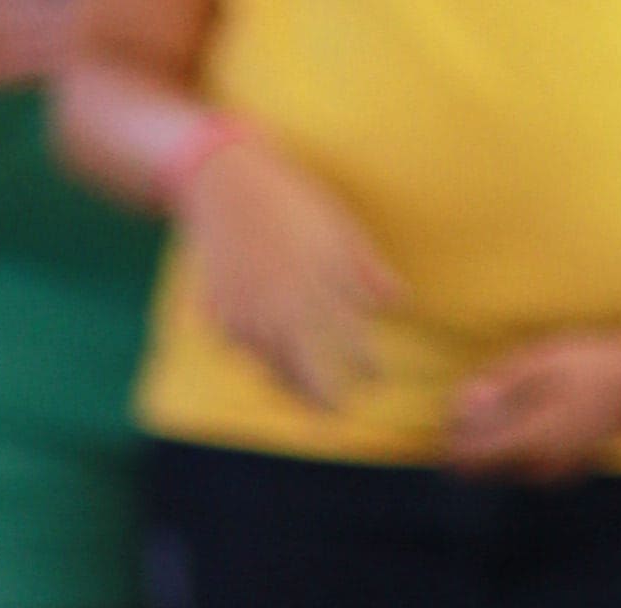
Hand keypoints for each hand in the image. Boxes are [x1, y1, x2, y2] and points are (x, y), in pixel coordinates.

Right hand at [181, 112, 404, 412]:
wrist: (224, 180)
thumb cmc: (291, 201)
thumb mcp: (337, 228)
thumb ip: (368, 270)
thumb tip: (400, 303)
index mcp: (318, 289)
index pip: (354, 347)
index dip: (368, 368)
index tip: (376, 377)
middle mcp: (282, 310)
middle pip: (311, 379)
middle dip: (327, 402)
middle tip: (340, 413)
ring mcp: (248, 317)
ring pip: (275, 373)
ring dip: (293, 387)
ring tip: (309, 394)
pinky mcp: (220, 318)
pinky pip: (245, 353)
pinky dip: (261, 358)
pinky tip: (272, 356)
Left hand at [443, 332, 620, 478]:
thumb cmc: (590, 363)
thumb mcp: (540, 361)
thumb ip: (500, 384)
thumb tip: (463, 403)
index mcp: (532, 440)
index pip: (474, 459)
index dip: (453, 444)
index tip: (447, 421)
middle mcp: (542, 466)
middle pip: (488, 469)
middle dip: (472, 444)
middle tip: (471, 409)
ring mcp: (558, 472)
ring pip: (509, 469)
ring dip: (496, 446)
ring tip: (502, 408)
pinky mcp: (569, 470)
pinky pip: (530, 466)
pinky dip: (519, 448)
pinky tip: (530, 418)